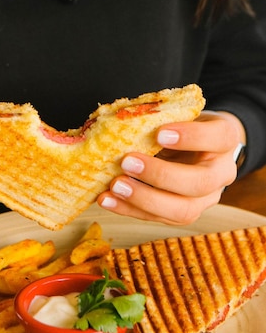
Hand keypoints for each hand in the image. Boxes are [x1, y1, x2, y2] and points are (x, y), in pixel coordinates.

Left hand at [97, 111, 244, 224]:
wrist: (192, 146)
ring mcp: (205, 198)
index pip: (219, 137)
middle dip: (160, 176)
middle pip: (199, 182)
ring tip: (115, 186)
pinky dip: (129, 209)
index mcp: (224, 139)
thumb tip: (117, 124)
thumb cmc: (181, 125)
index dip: (191, 137)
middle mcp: (221, 173)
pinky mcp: (183, 214)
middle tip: (127, 162)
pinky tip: (107, 199)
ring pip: (183, 210)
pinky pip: (158, 218)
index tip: (159, 133)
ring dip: (144, 199)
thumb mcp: (177, 114)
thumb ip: (159, 119)